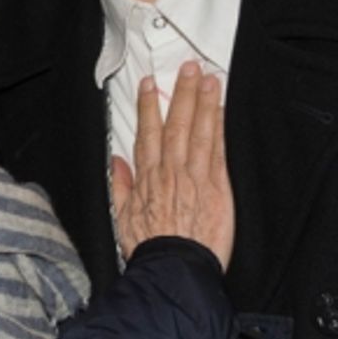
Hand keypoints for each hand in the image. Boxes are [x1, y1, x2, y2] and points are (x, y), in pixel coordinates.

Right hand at [110, 61, 233, 269]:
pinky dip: (219, 128)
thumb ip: (120, 187)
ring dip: (204, 102)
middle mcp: (170, 172)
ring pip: (199, 131)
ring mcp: (195, 177)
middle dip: (181, 93)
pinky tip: (221, 110)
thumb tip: (116, 163)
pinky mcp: (217, 187)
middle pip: (176, 124)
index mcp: (147, 178)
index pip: (148, 133)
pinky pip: (217, 150)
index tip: (150, 85)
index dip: (148, 106)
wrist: (174, 270)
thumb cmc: (150, 249)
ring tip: (209, 79)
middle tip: (188, 68)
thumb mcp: (122, 219)